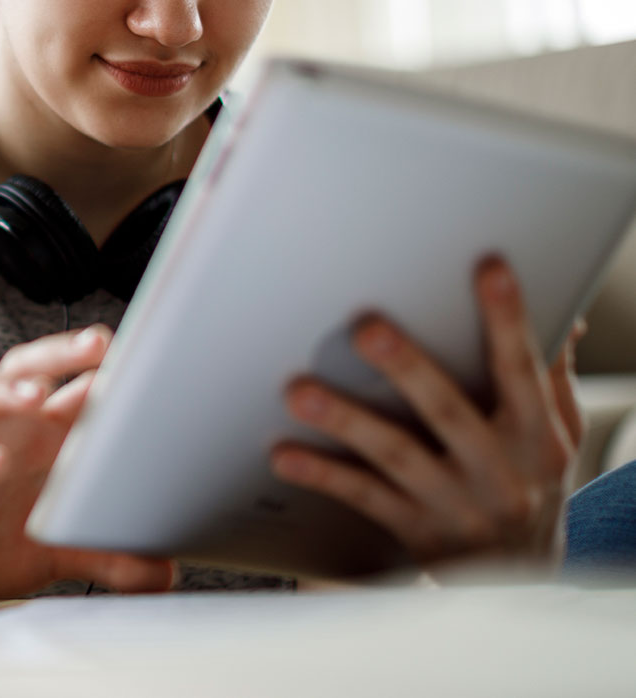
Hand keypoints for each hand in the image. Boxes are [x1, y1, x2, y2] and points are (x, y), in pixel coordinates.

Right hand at [0, 325, 173, 602]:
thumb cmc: (2, 539)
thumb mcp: (66, 552)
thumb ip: (113, 559)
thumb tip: (166, 575)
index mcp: (45, 433)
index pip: (73, 383)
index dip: (102, 367)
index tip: (140, 356)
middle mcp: (8, 426)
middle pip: (27, 366)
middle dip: (60, 352)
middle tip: (96, 344)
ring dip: (4, 386)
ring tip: (35, 395)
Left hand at [271, 258, 584, 574]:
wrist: (525, 577)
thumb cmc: (533, 482)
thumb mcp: (559, 432)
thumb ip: (549, 376)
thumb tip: (563, 314)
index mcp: (536, 438)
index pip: (522, 370)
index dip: (508, 320)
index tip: (489, 271)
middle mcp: (498, 473)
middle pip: (449, 412)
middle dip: (407, 369)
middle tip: (366, 329)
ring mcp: (454, 504)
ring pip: (396, 456)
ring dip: (347, 422)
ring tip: (301, 391)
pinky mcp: (415, 531)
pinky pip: (364, 499)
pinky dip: (324, 476)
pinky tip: (285, 455)